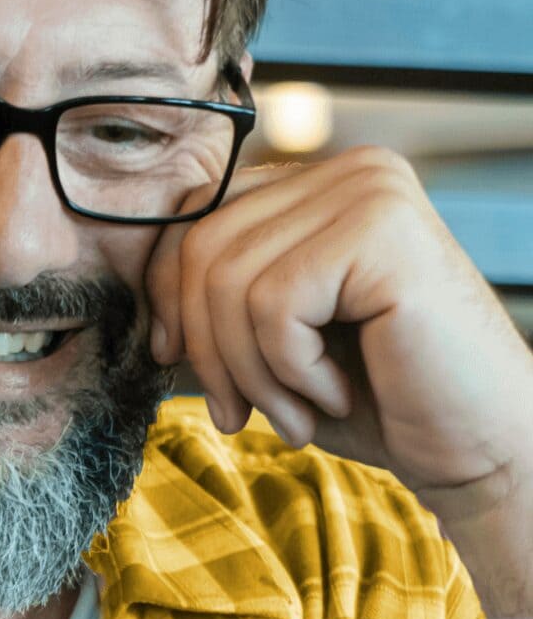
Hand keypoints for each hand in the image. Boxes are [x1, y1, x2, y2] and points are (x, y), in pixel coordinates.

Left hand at [144, 148, 532, 505]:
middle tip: (235, 412)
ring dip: (247, 372)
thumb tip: (141, 303)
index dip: (165, 294)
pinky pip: (273, 305)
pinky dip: (287, 372)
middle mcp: (349, 170)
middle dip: (202, 346)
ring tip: (292, 413)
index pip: (195, 216)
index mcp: (320, 183)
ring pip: (229, 282)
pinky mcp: (383, 233)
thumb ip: (214, 301)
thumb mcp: (271, 340)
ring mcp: (370, 193)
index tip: (172, 360)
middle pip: (201, 247)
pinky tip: (333, 396)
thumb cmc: (375, 398)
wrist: (477, 448)